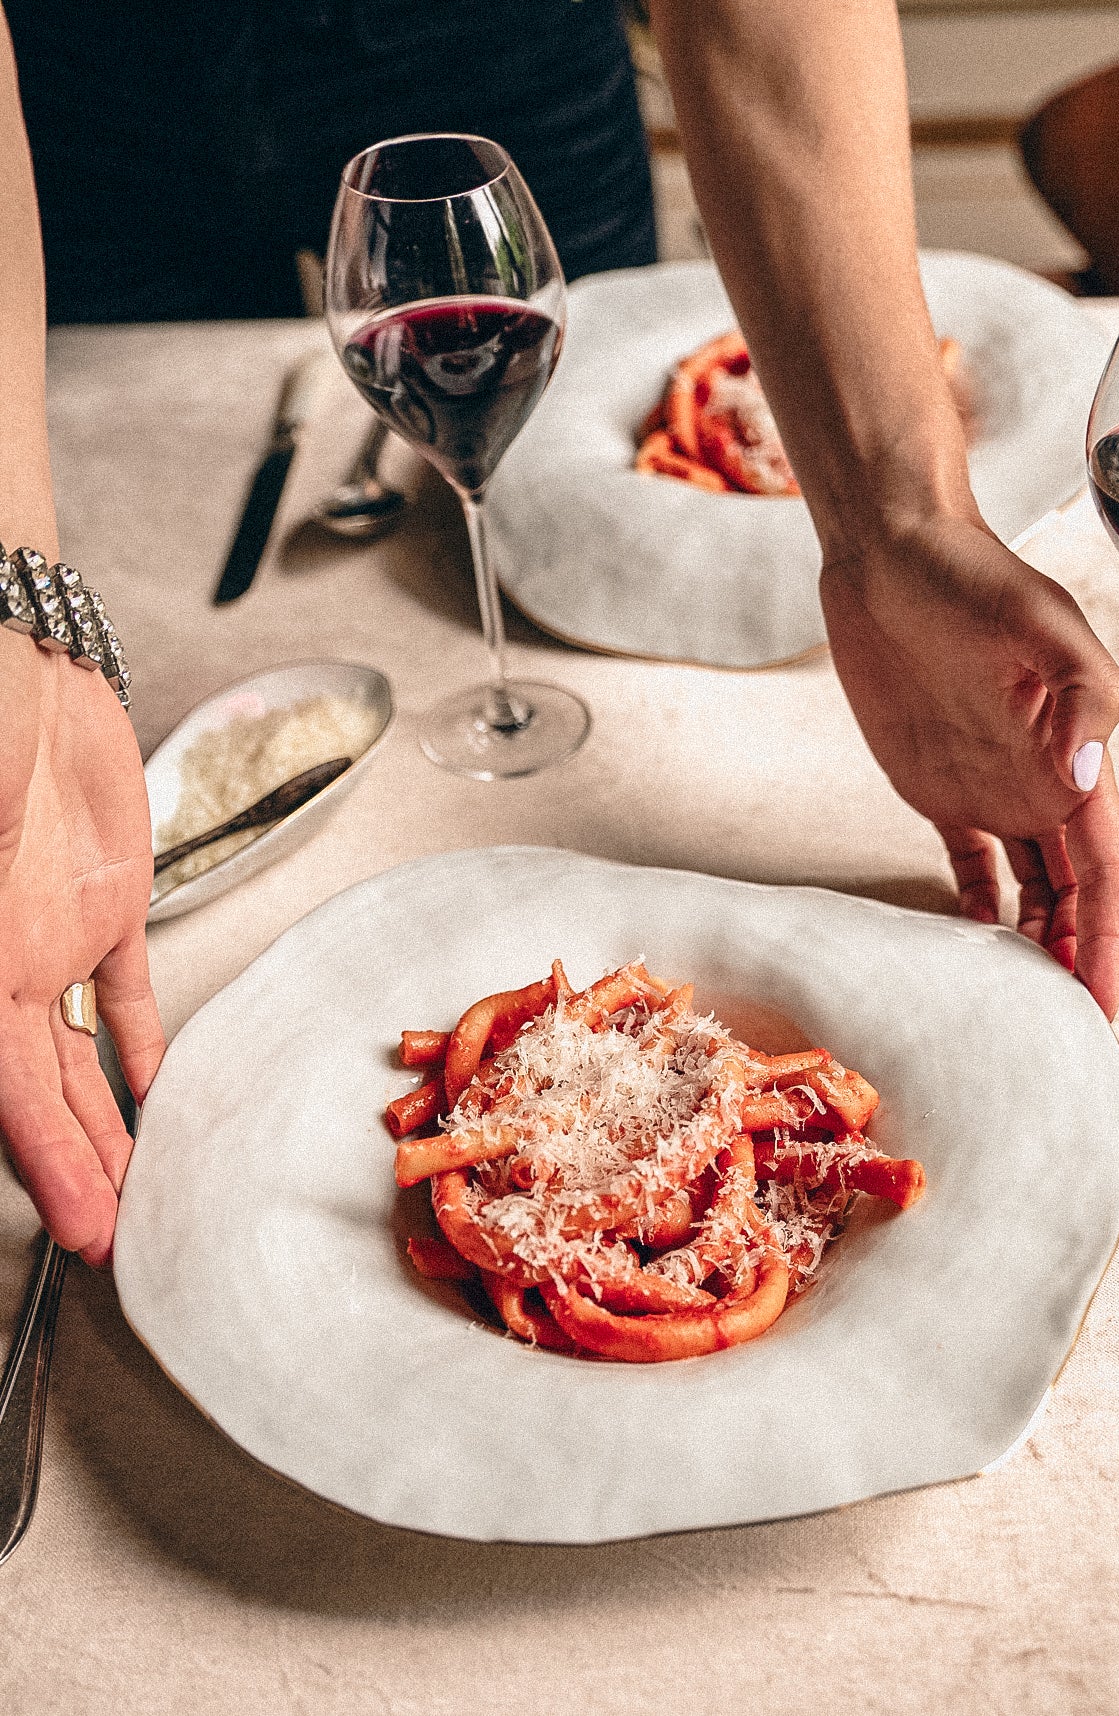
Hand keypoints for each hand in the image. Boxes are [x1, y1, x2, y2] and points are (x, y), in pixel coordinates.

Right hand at [0, 632, 163, 1263]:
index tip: (79, 1233)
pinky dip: (137, 1043)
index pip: (6, 1094)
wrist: (23, 663)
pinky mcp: (102, 902)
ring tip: (132, 1190)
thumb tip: (8, 994)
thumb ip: (2, 943)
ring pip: (81, 1059)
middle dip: (77, 1171)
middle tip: (112, 1241)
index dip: (44, 1168)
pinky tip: (150, 1095)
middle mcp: (4, 965)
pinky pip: (123, 992)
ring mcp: (53, 936)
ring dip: (107, 1125)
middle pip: (38, 1096)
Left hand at [821, 510, 1118, 1018]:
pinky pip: (966, 863)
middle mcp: (1041, 783)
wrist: (890, 556)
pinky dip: (974, 908)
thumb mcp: (1043, 624)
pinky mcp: (938, 788)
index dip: (1112, 939)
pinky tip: (971, 947)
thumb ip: (1083, 697)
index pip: (1107, 871)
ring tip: (1020, 1004)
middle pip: (1073, 894)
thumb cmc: (971, 576)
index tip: (1104, 1002)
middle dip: (1076, 959)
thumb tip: (1087, 777)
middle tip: (1060, 1028)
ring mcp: (990, 789)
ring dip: (1033, 942)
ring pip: (1027, 888)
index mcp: (1077, 758)